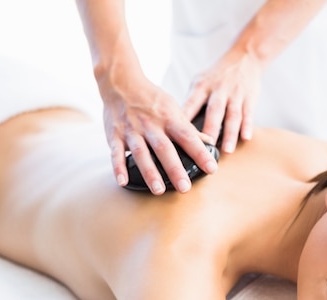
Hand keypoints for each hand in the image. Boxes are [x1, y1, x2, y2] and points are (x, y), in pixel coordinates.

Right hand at [100, 69, 217, 194]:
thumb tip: (209, 141)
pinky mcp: (114, 135)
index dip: (200, 153)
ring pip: (141, 153)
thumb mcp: (173, 108)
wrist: (120, 81)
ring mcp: (131, 130)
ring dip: (150, 172)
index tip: (211, 168)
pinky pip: (116, 153)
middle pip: (164, 149)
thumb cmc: (151, 98)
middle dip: (175, 169)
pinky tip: (123, 181)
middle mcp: (151, 125)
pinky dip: (118, 167)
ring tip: (158, 190)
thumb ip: (188, 127)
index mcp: (169, 118)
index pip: (188, 137)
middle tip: (185, 188)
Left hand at [182, 51, 262, 153]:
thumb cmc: (217, 75)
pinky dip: (247, 126)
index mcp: (202, 86)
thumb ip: (191, 101)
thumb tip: (178, 124)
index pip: (191, 103)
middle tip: (205, 149)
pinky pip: (249, 114)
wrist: (244, 58)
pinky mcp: (250, 98)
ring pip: (233, 116)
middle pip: (214, 111)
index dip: (185, 118)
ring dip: (230, 134)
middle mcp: (219, 90)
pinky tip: (246, 138)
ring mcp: (235, 94)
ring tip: (227, 151)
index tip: (180, 134)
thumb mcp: (200, 81)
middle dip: (210, 130)